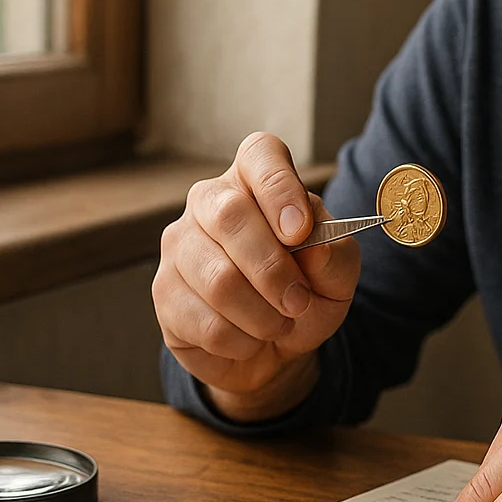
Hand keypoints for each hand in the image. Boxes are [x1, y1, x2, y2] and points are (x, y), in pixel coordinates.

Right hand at [152, 132, 359, 420]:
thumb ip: (336, 255)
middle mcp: (209, 201)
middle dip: (273, 269)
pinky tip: (249, 339)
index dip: (279, 186)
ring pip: (217, 278)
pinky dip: (241, 341)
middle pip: (230, 216)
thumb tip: (314, 246)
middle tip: (299, 301)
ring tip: (280, 324)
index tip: (299, 231)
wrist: (275, 347)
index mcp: (256, 180)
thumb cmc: (306, 292)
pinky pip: (204, 321)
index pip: (260, 154)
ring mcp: (179, 244)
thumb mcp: (337, 274)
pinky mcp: (163, 291)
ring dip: (262, 314)